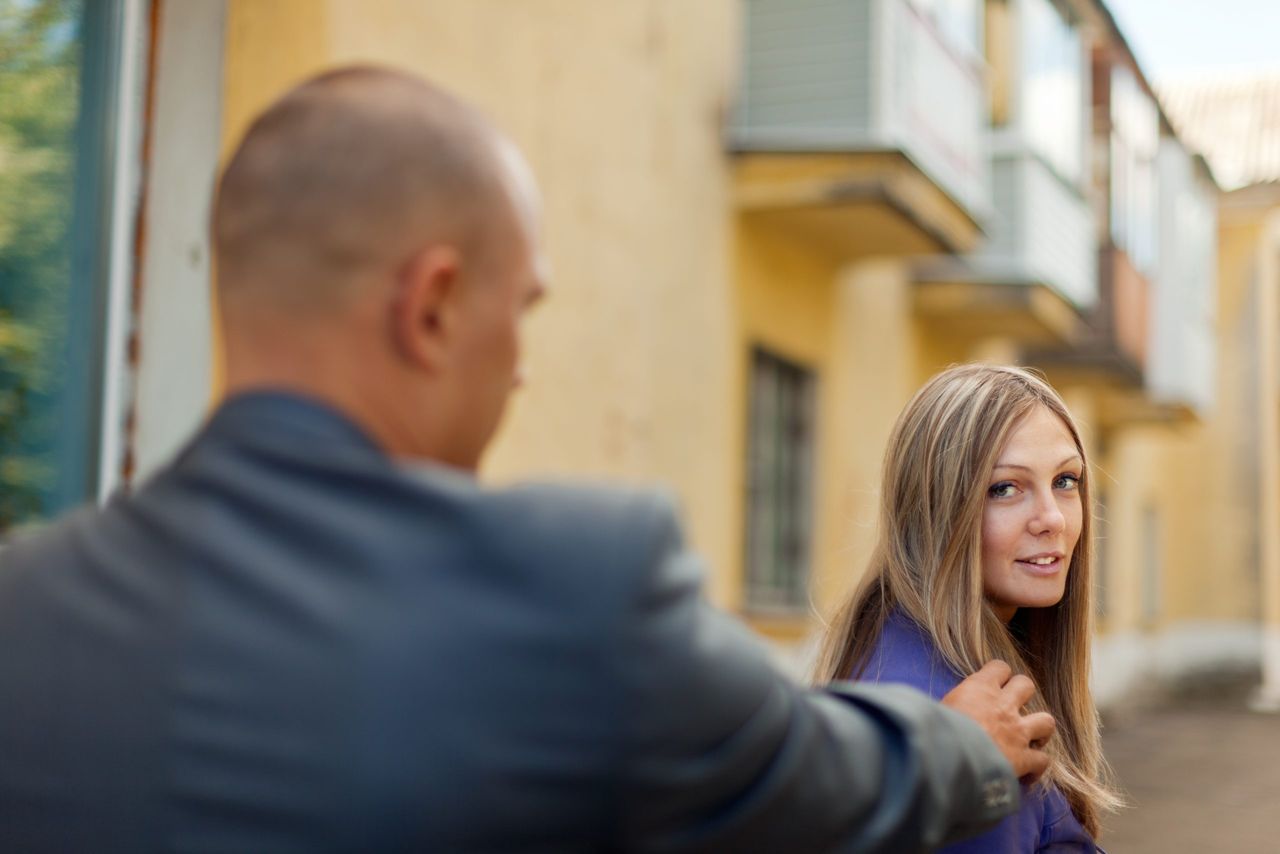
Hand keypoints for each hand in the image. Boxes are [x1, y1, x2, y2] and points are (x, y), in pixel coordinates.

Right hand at [941, 660, 1055, 782]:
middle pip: (1026, 685)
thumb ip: (944, 705)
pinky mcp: (1024, 758)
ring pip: (1046, 721)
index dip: (999, 675)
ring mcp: (1017, 731)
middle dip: (1023, 695)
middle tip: (1012, 709)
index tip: (993, 685)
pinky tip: (1026, 775)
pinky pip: (1043, 760)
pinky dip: (1037, 767)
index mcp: (979, 688)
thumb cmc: (934, 731)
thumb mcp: (933, 708)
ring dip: (1040, 729)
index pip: (999, 667)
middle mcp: (1003, 705)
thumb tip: (927, 706)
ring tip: (1031, 739)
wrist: (949, 758)